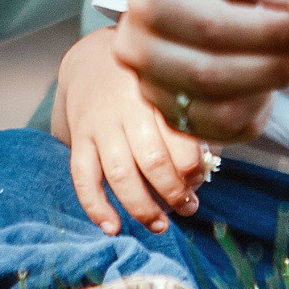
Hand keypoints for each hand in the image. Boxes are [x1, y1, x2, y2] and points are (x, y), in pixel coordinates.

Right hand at [53, 29, 213, 235]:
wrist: (94, 61)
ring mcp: (100, 126)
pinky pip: (82, 177)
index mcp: (159, 94)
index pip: (180, 140)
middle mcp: (127, 109)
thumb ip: (191, 122)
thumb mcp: (172, 88)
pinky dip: (95, 207)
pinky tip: (112, 227)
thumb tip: (209, 166)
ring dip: (141, 207)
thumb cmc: (147, 85)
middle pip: (152, 161)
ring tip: (160, 225)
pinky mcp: (79, 139)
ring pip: (119, 174)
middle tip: (189, 208)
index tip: (200, 179)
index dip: (194, 169)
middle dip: (173, 193)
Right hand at [114, 0, 288, 146]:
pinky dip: (256, 112)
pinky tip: (275, 80)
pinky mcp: (170, 114)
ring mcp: (148, 88)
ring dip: (270, 91)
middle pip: (212, 75)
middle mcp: (137, 49)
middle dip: (279, 65)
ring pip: (216, 113)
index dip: (270, 32)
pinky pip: (220, 132)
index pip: (213, 26)